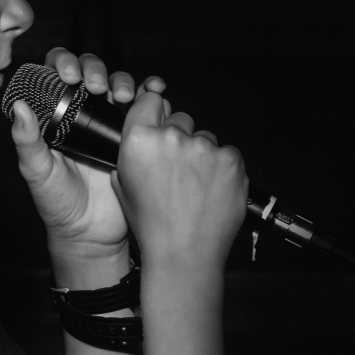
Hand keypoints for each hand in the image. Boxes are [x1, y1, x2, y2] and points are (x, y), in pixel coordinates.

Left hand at [9, 47, 167, 260]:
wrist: (92, 234)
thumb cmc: (57, 202)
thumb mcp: (37, 172)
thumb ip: (27, 142)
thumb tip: (19, 106)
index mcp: (55, 113)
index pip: (57, 72)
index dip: (63, 63)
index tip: (68, 76)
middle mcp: (83, 111)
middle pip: (91, 70)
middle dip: (95, 69)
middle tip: (96, 86)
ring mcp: (111, 121)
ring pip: (119, 83)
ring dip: (122, 80)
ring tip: (121, 96)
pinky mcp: (136, 133)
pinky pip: (146, 105)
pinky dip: (152, 90)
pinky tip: (154, 89)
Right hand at [112, 91, 247, 270]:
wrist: (185, 254)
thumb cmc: (152, 225)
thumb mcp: (124, 187)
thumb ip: (130, 155)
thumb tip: (139, 139)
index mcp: (138, 140)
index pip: (149, 100)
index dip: (155, 111)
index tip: (159, 122)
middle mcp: (171, 137)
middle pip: (180, 119)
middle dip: (180, 138)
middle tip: (179, 169)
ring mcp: (204, 147)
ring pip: (205, 138)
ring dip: (203, 155)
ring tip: (197, 186)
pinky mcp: (231, 159)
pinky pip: (228, 153)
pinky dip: (223, 168)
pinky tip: (213, 190)